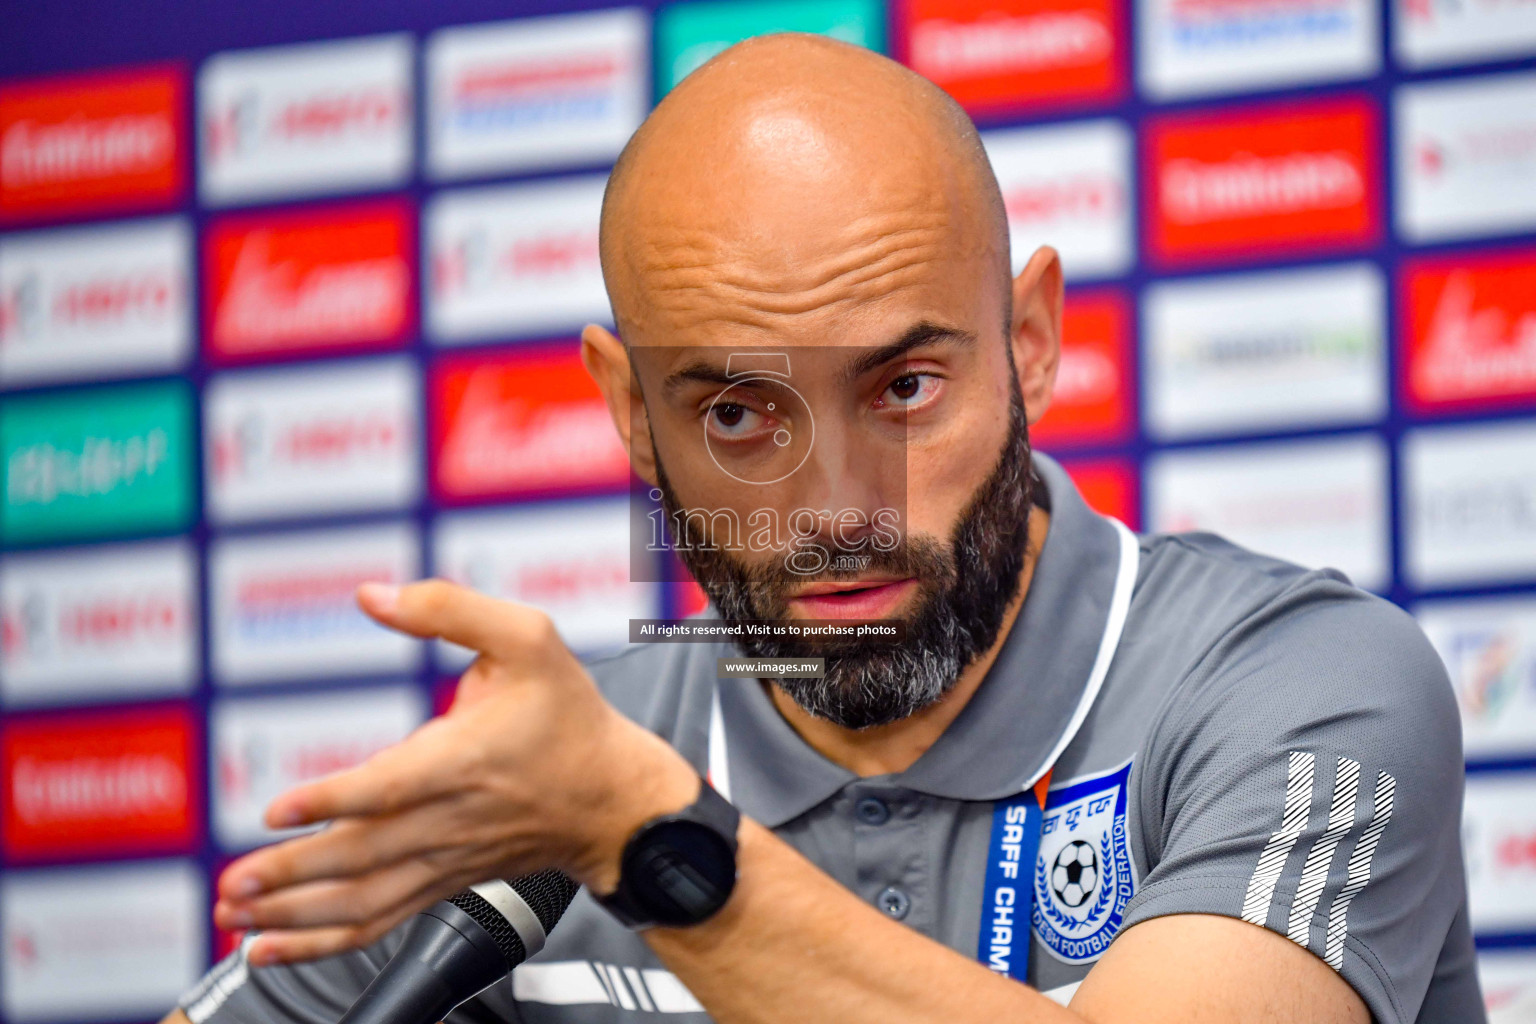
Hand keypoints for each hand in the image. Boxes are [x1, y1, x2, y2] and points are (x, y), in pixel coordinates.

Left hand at [212, 579, 700, 965]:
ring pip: (362, 901)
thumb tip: (373, 596)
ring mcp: (443, 859)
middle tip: (232, 883)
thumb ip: (449, 609)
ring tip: (235, 915)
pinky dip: (322, 941)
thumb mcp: (529, 639)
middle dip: (291, 874)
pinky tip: (273, 947)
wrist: (614, 799)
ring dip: (294, 915)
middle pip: (362, 857)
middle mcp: (449, 818)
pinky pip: (377, 921)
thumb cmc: (570, 717)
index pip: (391, 788)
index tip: (278, 811)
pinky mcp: (441, 882)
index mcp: (465, 758)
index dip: (333, 801)